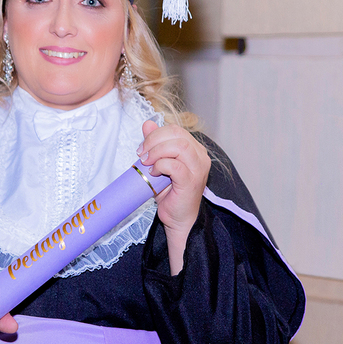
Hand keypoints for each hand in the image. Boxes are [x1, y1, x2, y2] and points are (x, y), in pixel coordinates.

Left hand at [138, 120, 210, 273]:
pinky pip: (175, 165)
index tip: (141, 148)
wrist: (178, 219)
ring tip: (147, 163)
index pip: (176, 130)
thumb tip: (147, 124)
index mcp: (195, 150)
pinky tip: (154, 173)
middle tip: (141, 154)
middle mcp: (200, 157)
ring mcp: (198, 169)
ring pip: (179, 146)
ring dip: (157, 151)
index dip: (156, 134)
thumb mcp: (159, 164)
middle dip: (154, 140)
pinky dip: (161, 165)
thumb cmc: (170, 194)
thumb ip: (156, 144)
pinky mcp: (191, 182)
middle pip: (177, 134)